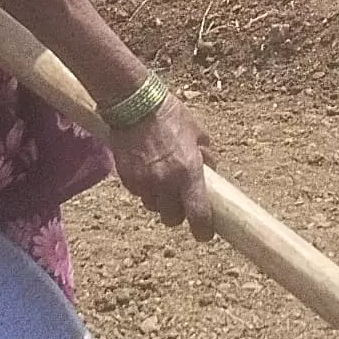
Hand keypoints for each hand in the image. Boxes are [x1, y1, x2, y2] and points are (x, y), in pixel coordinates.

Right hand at [107, 97, 214, 236]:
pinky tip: (147, 170)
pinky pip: (139, 194)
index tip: (205, 233)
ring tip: (161, 180)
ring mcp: (144, 182)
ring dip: (160, 201)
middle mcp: (166, 183)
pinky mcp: (128, 179)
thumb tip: (211, 173)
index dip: (203, 230)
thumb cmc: (171, 115)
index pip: (198, 215)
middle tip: (180, 200)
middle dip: (178, 213)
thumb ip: (207, 156)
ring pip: (154, 207)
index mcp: (188, 173)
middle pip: (172, 219)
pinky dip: (144, 189)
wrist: (135, 104)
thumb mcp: (198, 132)